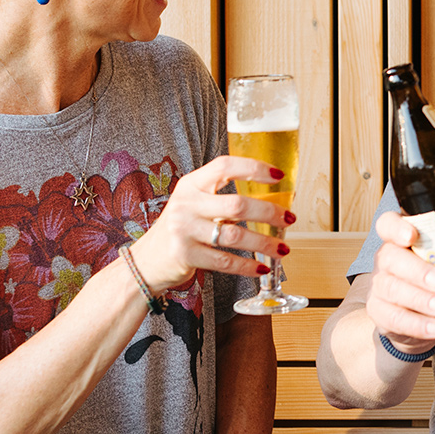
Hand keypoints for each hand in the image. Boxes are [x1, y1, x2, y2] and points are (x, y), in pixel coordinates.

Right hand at [132, 156, 296, 291]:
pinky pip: (225, 262)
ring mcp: (184, 230)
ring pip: (235, 236)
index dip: (254, 168)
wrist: (145, 261)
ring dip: (264, 244)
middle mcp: (186, 203)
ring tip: (282, 248)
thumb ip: (221, 197)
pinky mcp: (185, 256)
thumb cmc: (179, 229)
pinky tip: (261, 268)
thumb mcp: (193, 203)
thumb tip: (269, 199)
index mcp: (191, 184)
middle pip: (237, 205)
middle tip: (289, 219)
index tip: (279, 175)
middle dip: (269, 213)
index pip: (224, 166)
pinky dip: (247, 266)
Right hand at [364, 211, 434, 353]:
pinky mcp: (380, 314)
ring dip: (420, 300)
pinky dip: (417, 324)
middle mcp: (386, 260)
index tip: (412, 235)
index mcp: (400, 238)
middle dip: (417, 270)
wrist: (417, 317)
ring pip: (392, 289)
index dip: (396, 227)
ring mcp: (380, 287)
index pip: (388, 224)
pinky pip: (395, 318)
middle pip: (391, 258)